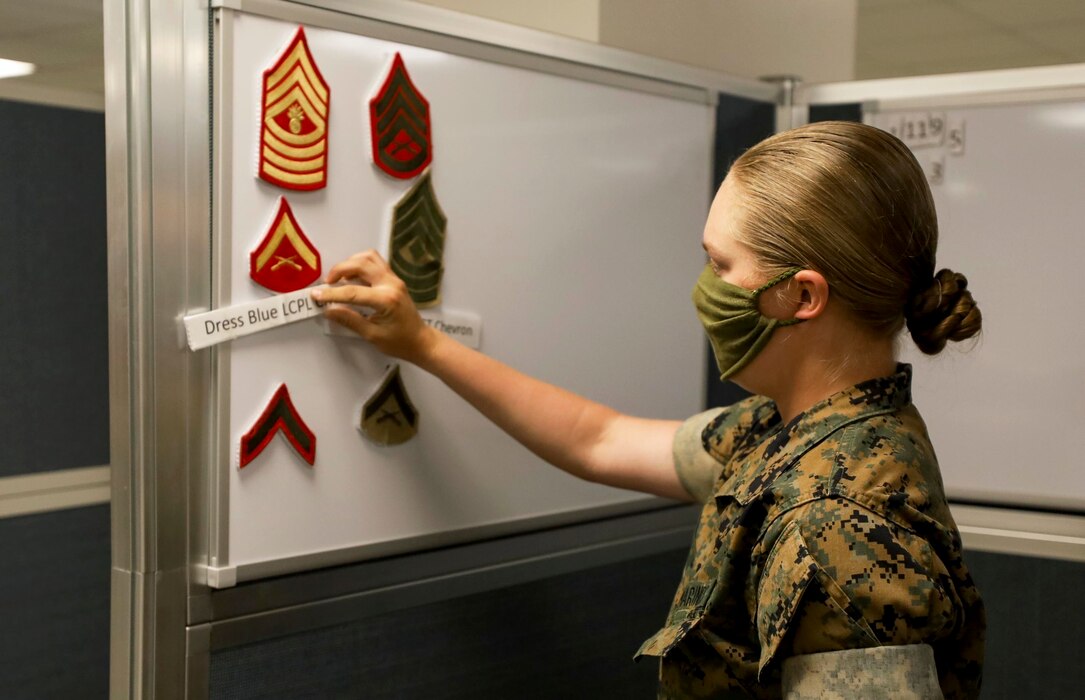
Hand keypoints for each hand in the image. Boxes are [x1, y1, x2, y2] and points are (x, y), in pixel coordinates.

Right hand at [311, 250, 438, 363]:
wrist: (421, 340)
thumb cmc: (400, 342)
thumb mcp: (372, 335)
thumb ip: (350, 320)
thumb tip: (328, 310)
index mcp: (386, 299)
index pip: (353, 292)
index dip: (331, 293)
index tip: (316, 295)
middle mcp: (391, 284)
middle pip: (361, 264)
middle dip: (340, 270)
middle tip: (327, 284)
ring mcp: (394, 279)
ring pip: (369, 257)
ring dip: (351, 263)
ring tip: (339, 278)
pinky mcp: (394, 279)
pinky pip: (375, 262)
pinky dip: (360, 264)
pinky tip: (352, 277)